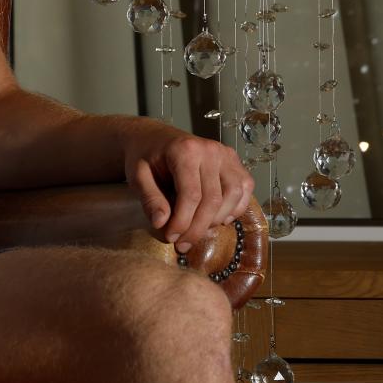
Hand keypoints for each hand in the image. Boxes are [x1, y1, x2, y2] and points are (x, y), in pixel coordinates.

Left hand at [123, 126, 253, 253]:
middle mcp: (210, 149)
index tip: (171, 237)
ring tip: (197, 231)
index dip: (183, 222)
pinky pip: (244, 188)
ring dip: (216, 220)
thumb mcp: (137, 176)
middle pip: (213, 199)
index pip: (191, 195)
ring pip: (233, 195)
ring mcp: (225, 154)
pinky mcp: (234, 160)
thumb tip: (162, 223)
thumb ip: (150, 199)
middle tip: (182, 244)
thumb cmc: (145, 157)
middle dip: (198, 228)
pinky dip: (235, 208)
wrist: (154, 138)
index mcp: (185, 150)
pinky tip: (218, 219)